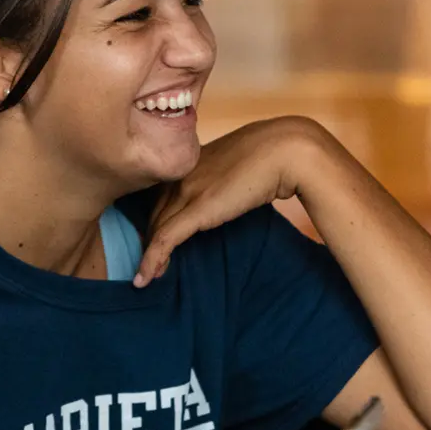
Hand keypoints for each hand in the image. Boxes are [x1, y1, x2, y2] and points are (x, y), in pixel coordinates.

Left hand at [134, 117, 328, 286]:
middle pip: (155, 214)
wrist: (285, 150)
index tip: (155, 241)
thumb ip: (223, 178)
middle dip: (149, 240)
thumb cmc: (270, 155)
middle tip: (148, 264)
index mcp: (189, 162)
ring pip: (156, 228)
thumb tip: (229, 192)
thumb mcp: (238, 166)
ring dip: (149, 255)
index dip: (156, 221)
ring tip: (146, 278)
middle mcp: (182, 175)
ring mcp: (187, 190)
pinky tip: (145, 279)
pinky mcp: (197, 209)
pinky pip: (166, 239)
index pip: (161, 196)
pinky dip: (152, 260)